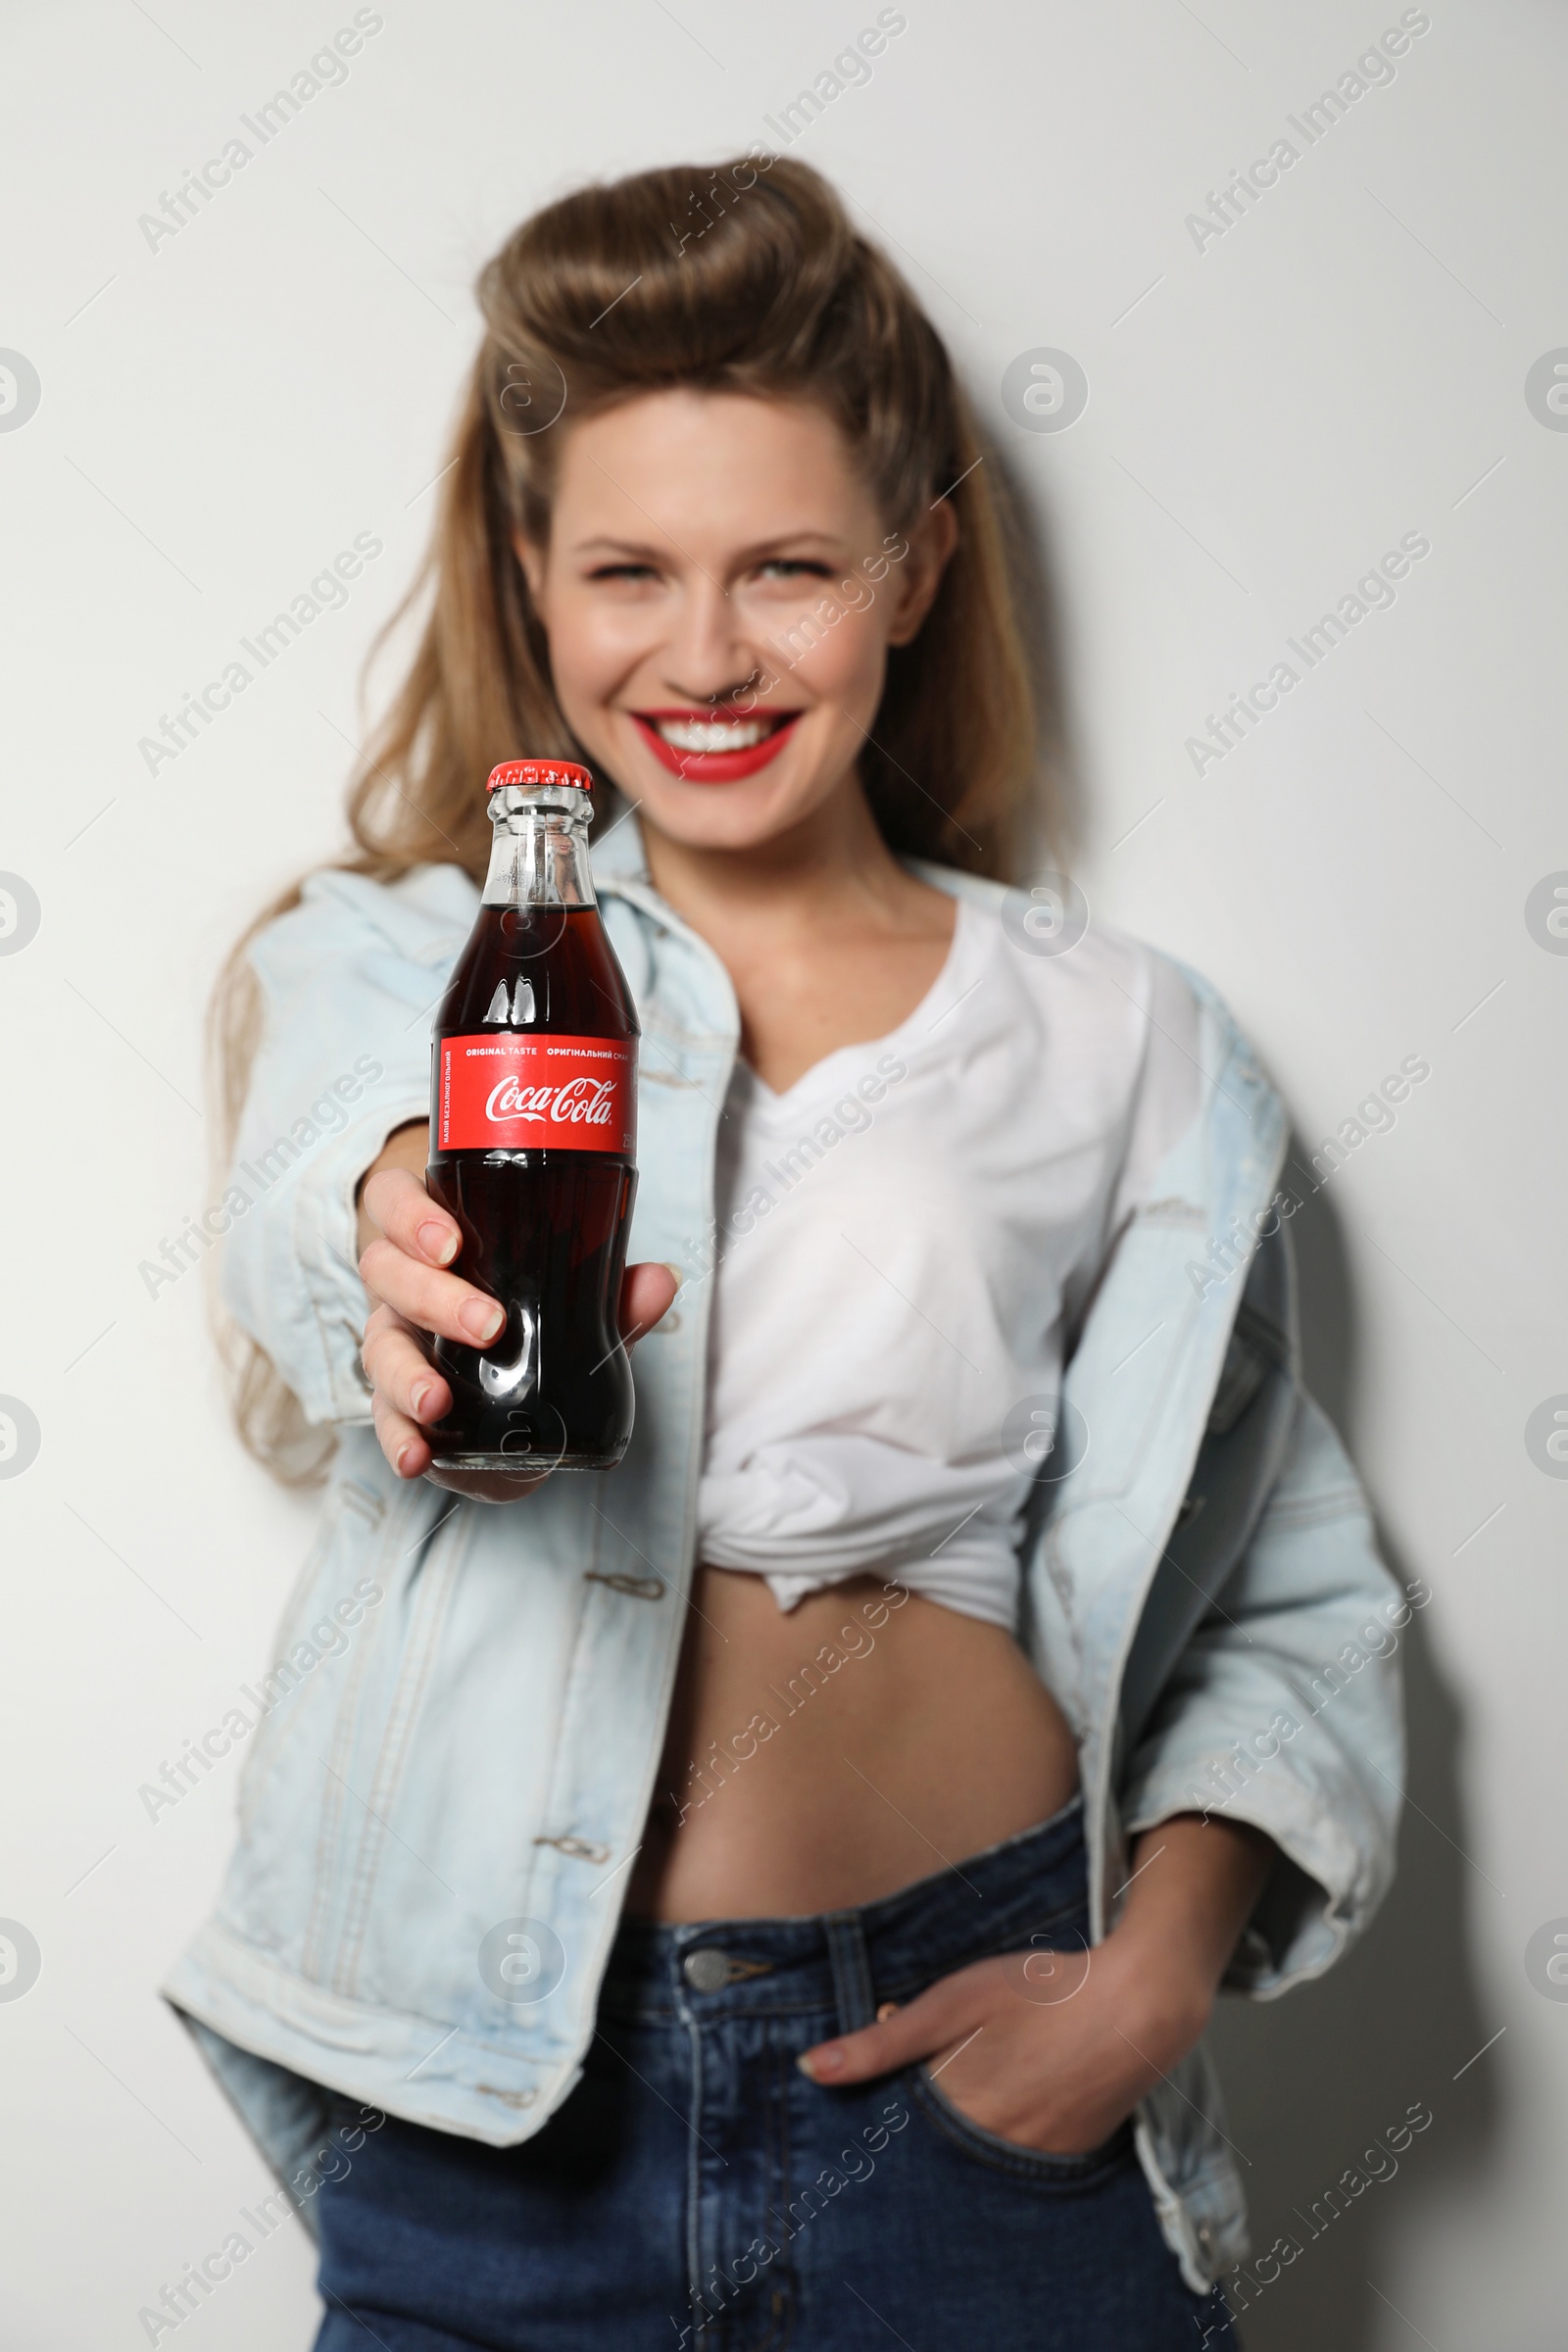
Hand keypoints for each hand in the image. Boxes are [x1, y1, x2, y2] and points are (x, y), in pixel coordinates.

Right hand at [357, 1158, 676, 1504]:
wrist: (502, 1410)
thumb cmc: (526, 1324)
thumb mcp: (570, 1305)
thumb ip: (612, 1297)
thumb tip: (660, 1281)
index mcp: (432, 1244)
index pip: (394, 1203)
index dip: (410, 1214)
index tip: (451, 1241)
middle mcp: (400, 1290)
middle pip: (386, 1273)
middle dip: (433, 1296)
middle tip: (488, 1325)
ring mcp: (394, 1348)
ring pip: (378, 1348)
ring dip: (407, 1374)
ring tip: (437, 1401)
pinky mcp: (397, 1408)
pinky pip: (384, 1420)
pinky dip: (397, 1439)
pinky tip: (416, 1457)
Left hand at [796, 1924, 1206, 2154]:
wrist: (1137, 2006)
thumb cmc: (1041, 1992)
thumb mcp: (953, 2001)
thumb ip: (883, 2042)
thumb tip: (811, 2070)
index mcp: (956, 2113)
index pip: (892, 2139)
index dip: (876, 2113)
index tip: (862, 2106)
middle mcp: (992, 2151)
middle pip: (932, 2153)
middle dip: (914, 2129)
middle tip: (930, 2076)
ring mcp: (1034, 2161)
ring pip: (974, 2159)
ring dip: (958, 2134)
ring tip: (974, 2083)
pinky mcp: (1068, 2158)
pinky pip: (1018, 2160)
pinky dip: (1001, 2137)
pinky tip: (1010, 2095)